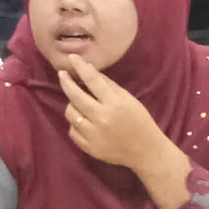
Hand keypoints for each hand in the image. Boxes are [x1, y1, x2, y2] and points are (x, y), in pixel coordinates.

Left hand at [59, 54, 176, 171]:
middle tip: (63, 74)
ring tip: (79, 103)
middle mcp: (102, 118)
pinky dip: (75, 124)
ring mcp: (94, 135)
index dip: (80, 67)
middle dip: (66, 82)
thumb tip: (88, 69)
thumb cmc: (139, 121)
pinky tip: (83, 121)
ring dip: (72, 105)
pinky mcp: (89, 148)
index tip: (72, 58)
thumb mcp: (128, 99)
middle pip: (75, 96)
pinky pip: (72, 131)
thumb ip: (108, 85)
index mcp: (114, 104)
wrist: (145, 151)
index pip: (92, 80)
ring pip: (70, 113)